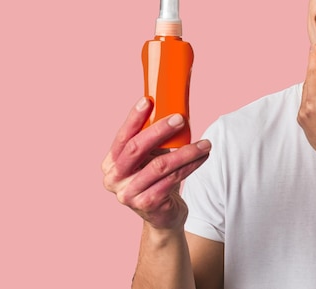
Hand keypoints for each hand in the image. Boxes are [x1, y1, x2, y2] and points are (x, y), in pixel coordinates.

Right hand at [102, 97, 210, 229]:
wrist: (162, 215)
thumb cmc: (156, 180)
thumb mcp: (149, 158)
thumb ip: (152, 139)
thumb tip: (171, 108)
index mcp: (110, 163)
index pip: (122, 137)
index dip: (134, 118)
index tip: (148, 101)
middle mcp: (114, 179)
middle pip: (136, 149)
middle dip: (159, 130)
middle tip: (180, 119)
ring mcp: (128, 194)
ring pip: (160, 166)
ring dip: (186, 152)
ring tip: (205, 143)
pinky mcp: (147, 204)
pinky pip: (172, 179)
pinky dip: (190, 166)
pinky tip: (202, 157)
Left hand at [297, 45, 315, 170]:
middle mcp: (312, 106)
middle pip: (311, 76)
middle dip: (313, 60)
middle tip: (314, 48)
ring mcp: (304, 113)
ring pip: (306, 86)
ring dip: (310, 73)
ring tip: (313, 61)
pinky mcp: (301, 119)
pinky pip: (304, 98)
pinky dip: (308, 88)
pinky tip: (313, 81)